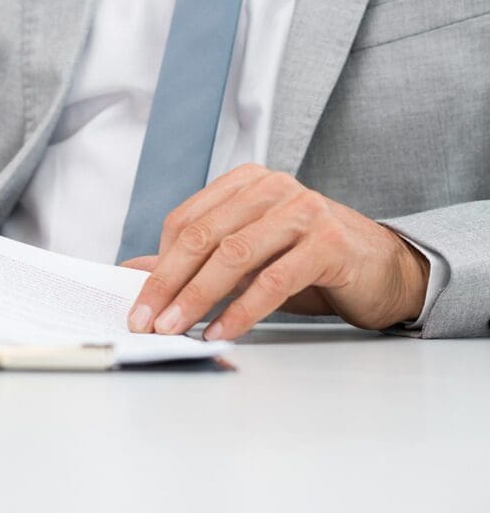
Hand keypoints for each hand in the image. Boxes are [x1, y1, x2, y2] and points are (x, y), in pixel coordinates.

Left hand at [123, 164, 429, 339]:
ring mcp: (303, 211)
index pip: (185, 220)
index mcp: (245, 182)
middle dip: (168, 282)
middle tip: (146, 321)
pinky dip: (242, 310)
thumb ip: (193, 260)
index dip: (158, 263)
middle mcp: (272, 188)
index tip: (139, 304)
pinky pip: (274, 280)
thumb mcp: (245, 257)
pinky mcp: (329, 243)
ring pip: (235, 255)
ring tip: (175, 329)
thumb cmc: (304, 261)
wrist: (382, 268)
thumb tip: (132, 272)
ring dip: (198, 297)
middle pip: (203, 236)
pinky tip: (222, 332)